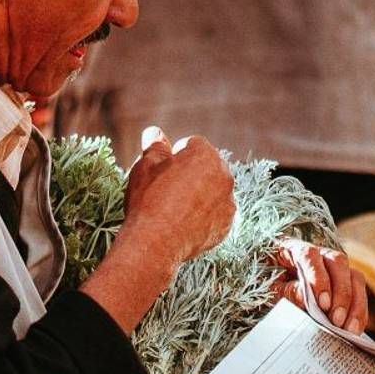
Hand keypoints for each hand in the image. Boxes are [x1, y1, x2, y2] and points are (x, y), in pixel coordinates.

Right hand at [83, 127, 234, 332]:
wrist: (156, 242)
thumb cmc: (149, 198)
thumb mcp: (146, 166)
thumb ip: (155, 146)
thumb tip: (154, 132)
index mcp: (206, 154)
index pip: (191, 145)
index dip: (173, 155)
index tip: (161, 171)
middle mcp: (224, 174)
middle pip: (206, 166)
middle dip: (190, 172)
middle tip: (167, 189)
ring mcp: (228, 201)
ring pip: (212, 190)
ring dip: (199, 193)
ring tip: (174, 208)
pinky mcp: (226, 225)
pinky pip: (215, 214)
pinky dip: (203, 215)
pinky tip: (183, 222)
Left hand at [272, 239, 368, 333]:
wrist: (271, 285)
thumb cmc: (267, 284)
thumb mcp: (270, 291)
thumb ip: (287, 292)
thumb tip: (308, 300)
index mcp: (293, 248)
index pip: (309, 255)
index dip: (318, 278)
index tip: (322, 303)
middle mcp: (319, 253)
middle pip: (338, 263)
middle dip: (341, 293)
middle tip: (336, 321)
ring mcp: (335, 267)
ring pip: (354, 277)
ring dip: (355, 304)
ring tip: (348, 330)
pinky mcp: (345, 282)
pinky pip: (359, 293)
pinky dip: (359, 312)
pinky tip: (353, 330)